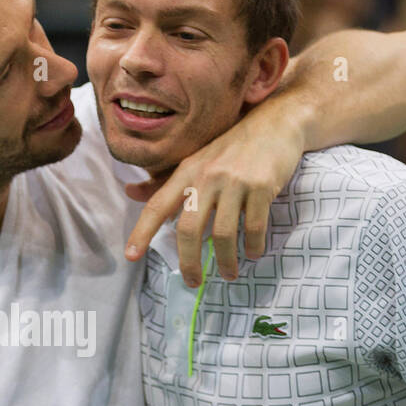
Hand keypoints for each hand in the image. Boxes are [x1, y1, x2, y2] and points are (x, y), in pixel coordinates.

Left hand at [123, 103, 304, 285]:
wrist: (276, 123)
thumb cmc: (231, 147)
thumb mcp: (195, 160)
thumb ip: (164, 181)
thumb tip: (130, 192)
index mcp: (186, 171)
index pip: (157, 205)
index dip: (141, 232)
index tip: (131, 256)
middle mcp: (206, 176)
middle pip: (188, 229)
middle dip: (189, 262)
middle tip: (193, 282)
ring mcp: (235, 181)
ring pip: (223, 234)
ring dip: (226, 261)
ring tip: (229, 274)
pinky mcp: (261, 186)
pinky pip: (253, 227)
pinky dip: (253, 246)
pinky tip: (254, 253)